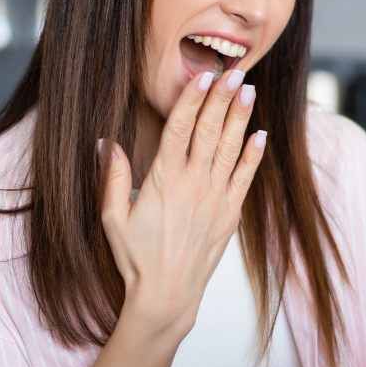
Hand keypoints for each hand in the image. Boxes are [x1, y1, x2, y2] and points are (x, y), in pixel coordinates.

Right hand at [99, 69, 265, 334]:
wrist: (167, 294)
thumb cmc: (134, 256)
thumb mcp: (112, 216)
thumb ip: (112, 176)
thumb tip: (105, 141)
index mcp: (164, 179)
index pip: (180, 129)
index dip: (192, 100)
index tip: (202, 77)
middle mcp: (194, 184)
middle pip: (210, 131)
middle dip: (222, 99)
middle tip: (235, 71)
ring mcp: (215, 198)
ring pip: (230, 148)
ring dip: (239, 117)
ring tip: (249, 91)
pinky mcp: (229, 214)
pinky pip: (244, 177)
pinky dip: (253, 154)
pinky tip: (260, 134)